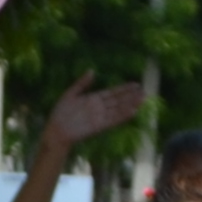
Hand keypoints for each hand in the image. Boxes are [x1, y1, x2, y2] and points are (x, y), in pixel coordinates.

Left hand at [31, 74, 145, 167]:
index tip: (135, 84)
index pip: (112, 92)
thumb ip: (82, 83)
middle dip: (131, 96)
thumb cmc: (61, 113)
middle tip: (144, 91)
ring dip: (131, 104)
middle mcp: (99, 107)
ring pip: (119, 109)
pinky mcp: (100, 126)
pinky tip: (133, 111)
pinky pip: (114, 120)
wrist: (57, 130)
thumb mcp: (70, 94)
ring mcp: (100, 117)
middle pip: (119, 100)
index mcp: (93, 98)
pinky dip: (123, 116)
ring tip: (143, 99)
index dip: (124, 88)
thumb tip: (92, 71)